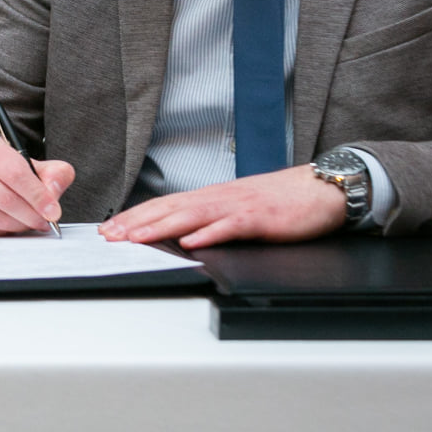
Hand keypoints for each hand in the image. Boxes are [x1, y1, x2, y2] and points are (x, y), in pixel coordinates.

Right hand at [0, 135, 73, 235]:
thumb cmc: (5, 173)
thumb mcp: (32, 166)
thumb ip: (54, 174)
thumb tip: (54, 192)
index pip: (15, 173)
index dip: (37, 195)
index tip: (53, 211)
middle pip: (4, 198)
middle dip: (30, 215)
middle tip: (45, 222)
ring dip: (18, 225)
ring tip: (29, 223)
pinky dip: (1, 232)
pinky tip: (9, 225)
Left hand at [100, 166, 347, 248]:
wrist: (321, 189)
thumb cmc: (283, 202)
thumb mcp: (240, 208)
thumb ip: (213, 218)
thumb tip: (183, 234)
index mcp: (213, 197)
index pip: (166, 205)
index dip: (136, 216)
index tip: (111, 228)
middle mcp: (219, 198)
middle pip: (171, 208)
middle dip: (137, 222)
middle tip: (110, 236)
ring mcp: (238, 206)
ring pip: (193, 216)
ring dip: (161, 227)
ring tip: (136, 238)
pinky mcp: (260, 217)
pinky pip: (231, 227)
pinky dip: (209, 234)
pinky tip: (190, 243)